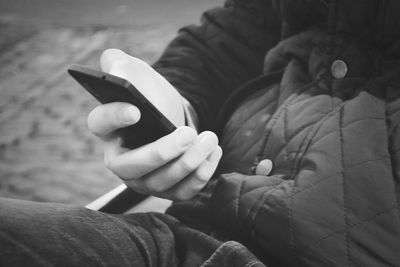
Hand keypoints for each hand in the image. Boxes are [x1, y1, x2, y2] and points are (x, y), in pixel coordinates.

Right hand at [87, 49, 222, 199]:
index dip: (115, 117)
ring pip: (161, 182)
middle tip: (187, 134)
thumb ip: (120, 64)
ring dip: (188, 163)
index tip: (136, 110)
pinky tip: (214, 152)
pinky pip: (182, 191)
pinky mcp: (167, 188)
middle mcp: (120, 160)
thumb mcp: (135, 73)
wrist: (172, 114)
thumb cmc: (150, 95)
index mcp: (107, 127)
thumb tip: (112, 61)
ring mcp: (143, 179)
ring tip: (209, 140)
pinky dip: (201, 175)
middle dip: (161, 153)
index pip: (100, 123)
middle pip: (131, 166)